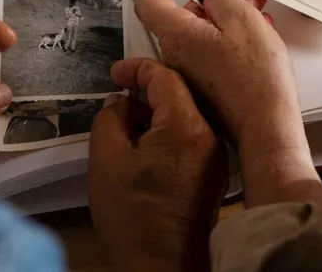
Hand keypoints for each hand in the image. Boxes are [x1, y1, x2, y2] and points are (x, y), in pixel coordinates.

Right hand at [89, 59, 226, 271]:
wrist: (161, 265)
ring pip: (184, 116)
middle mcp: (209, 138)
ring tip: (126, 125)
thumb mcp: (107, 158)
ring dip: (155, 113)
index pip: (165, 77)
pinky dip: (167, 133)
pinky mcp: (211, 174)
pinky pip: (190, 138)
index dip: (136, 69)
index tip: (116, 74)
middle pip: (179, 95)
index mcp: (187, 128)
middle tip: (118, 99)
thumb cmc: (134, 218)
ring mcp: (214, 158)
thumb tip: (120, 102)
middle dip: (146, 92)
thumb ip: (110, 118)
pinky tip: (144, 146)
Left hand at [135, 0, 321, 207]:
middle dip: (210, 4)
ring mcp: (189, 76)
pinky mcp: (205, 89)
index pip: (149, 2)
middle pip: (182, 19)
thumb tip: (212, 2)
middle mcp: (176, 56)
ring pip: (200, 37)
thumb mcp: (244, 20)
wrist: (266, 127)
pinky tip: (257, 41)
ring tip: (260, 16)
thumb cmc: (256, 74)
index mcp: (178, 36)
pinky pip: (209, 56)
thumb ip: (223, 0)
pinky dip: (227, 43)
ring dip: (225, 23)